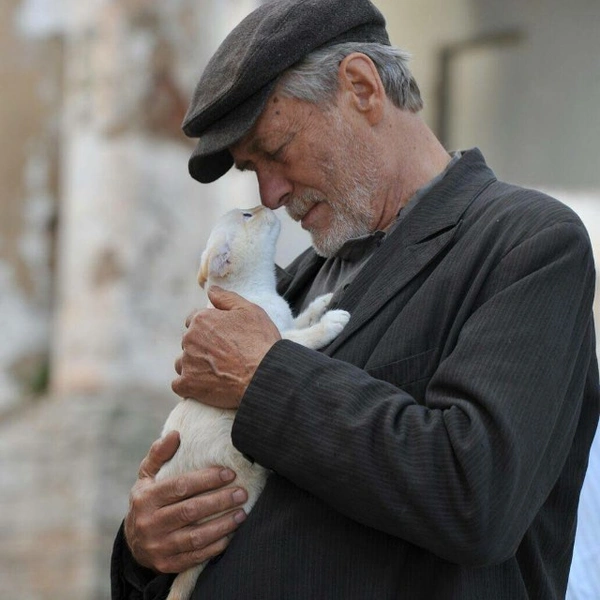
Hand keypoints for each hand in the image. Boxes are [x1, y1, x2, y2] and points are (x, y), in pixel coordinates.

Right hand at [125, 431, 248, 572]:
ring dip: (222, 525)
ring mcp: (158, 546)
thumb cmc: (148, 499)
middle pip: (191, 511)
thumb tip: (176, 434)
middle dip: (220, 501)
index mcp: (146, 498)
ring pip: (196, 536)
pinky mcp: (167, 564)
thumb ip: (159, 454)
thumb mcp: (146, 476)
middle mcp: (149, 523)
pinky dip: (215, 546)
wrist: (133, 541)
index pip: (180, 486)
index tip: (229, 473)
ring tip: (241, 513)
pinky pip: (195, 556)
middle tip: (241, 492)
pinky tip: (231, 535)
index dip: (206, 479)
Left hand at [172, 286, 280, 408]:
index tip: (222, 338)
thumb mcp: (250, 311)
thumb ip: (227, 298)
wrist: (264, 376)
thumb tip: (210, 291)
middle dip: (201, 347)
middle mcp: (190, 339)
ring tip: (215, 373)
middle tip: (223, 356)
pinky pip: (179, 385)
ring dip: (193, 366)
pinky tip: (204, 386)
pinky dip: (189, 386)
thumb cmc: (260, 342)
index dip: (209, 328)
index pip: (194, 320)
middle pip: (188, 341)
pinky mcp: (188, 385)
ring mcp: (187, 363)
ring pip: (182, 363)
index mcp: (202, 319)